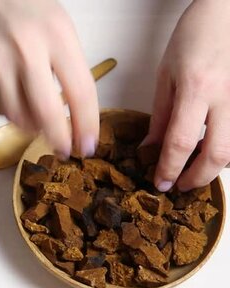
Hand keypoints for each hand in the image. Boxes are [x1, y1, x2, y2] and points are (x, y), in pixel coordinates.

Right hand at [0, 0, 98, 157]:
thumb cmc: (24, 7)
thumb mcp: (57, 27)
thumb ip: (65, 67)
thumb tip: (69, 114)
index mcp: (55, 35)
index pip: (79, 91)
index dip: (86, 124)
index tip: (87, 145)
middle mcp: (24, 50)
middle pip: (45, 112)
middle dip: (58, 138)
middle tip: (63, 149)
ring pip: (17, 115)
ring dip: (31, 125)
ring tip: (37, 121)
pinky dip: (9, 111)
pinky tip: (14, 100)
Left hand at [146, 0, 229, 191]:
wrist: (228, 12)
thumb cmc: (195, 37)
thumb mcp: (166, 74)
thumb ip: (161, 114)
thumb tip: (150, 148)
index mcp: (197, 89)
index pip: (181, 142)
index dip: (169, 168)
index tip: (160, 182)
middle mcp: (227, 97)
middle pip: (218, 154)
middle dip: (197, 177)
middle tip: (179, 185)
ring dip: (214, 167)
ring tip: (193, 170)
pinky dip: (228, 149)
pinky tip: (212, 149)